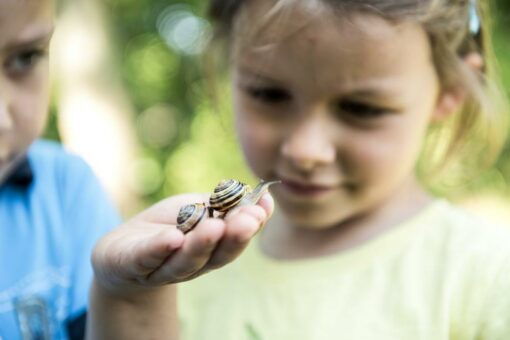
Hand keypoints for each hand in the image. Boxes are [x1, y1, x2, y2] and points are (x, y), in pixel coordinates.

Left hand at [91, 192, 273, 296]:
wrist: (120, 252)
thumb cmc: (166, 227)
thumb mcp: (197, 211)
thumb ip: (226, 206)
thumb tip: (265, 197)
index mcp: (211, 251)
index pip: (235, 240)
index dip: (251, 224)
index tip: (263, 205)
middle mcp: (192, 264)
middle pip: (216, 255)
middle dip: (234, 237)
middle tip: (249, 220)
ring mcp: (162, 268)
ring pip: (185, 261)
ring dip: (202, 244)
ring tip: (215, 226)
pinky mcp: (132, 265)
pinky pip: (146, 259)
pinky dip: (160, 249)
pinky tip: (173, 238)